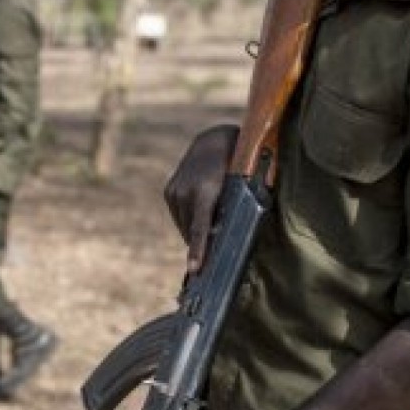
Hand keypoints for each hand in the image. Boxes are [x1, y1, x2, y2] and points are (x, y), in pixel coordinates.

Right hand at [163, 124, 237, 271]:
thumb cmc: (237, 166)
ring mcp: (175, 191)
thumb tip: (228, 238)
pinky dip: (189, 221)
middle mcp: (185, 191)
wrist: (215, 140)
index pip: (201, 228)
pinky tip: (200, 217)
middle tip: (211, 258)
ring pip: (184, 225)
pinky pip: (179, 216)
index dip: (199, 251)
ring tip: (208, 232)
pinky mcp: (169, 191)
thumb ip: (233, 210)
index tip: (194, 269)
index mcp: (205, 191)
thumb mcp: (240, 187)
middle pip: (191, 231)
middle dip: (201, 245)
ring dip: (195, 233)